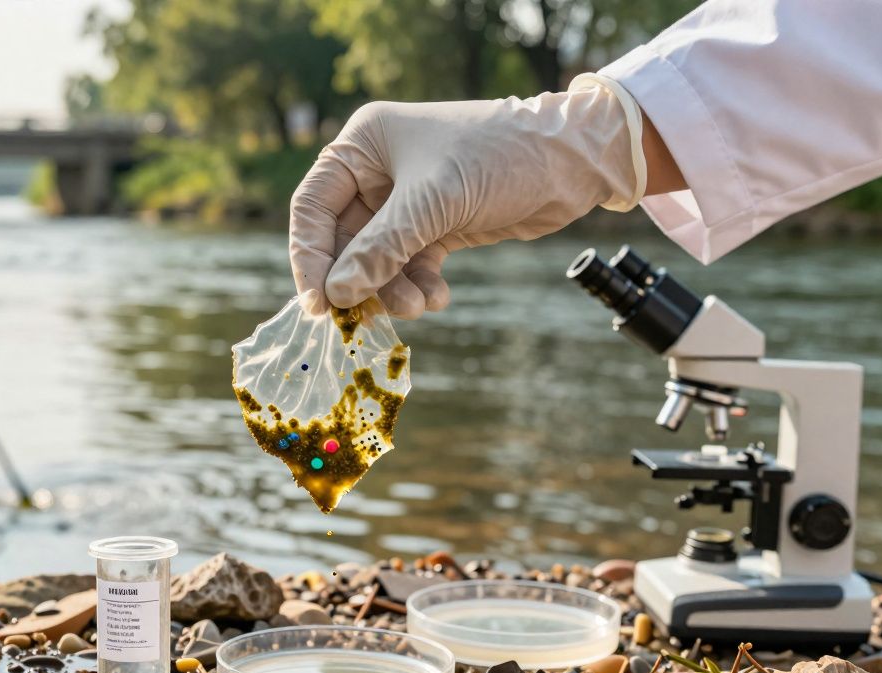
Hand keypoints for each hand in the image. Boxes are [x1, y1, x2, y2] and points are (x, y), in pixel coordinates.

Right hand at [289, 75, 644, 318]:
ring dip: (392, 289)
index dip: (310, 257)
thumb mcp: (433, 203)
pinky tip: (438, 297)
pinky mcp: (436, 224)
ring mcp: (406, 200)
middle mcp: (378, 171)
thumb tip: (336, 295)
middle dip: (360, 279)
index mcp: (364, 144)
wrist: (571, 161)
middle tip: (364, 318)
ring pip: (378, 259)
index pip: (314, 207)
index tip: (319, 303)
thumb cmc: (498, 157)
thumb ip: (381, 249)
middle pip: (344, 240)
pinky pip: (410, 265)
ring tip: (417, 306)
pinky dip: (419, 286)